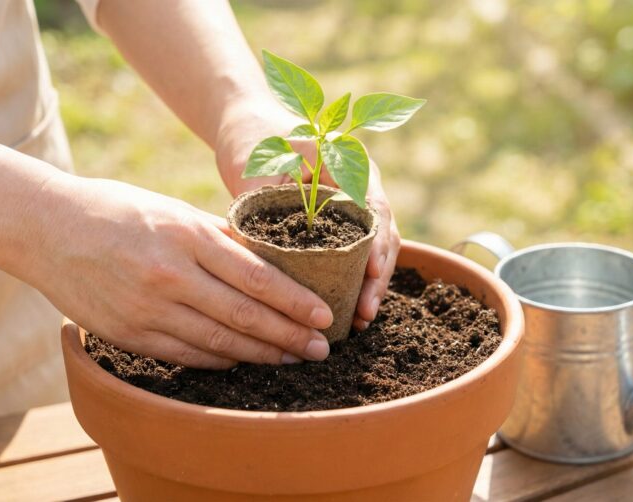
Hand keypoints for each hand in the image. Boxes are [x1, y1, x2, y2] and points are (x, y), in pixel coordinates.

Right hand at [22, 174, 333, 368]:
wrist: (46, 228)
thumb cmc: (119, 211)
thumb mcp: (174, 210)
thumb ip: (220, 238)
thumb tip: (269, 261)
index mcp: (187, 236)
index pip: (256, 277)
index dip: (295, 302)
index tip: (324, 316)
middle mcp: (170, 275)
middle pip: (245, 316)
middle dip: (290, 336)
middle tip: (321, 349)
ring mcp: (147, 309)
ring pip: (219, 342)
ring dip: (261, 355)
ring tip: (291, 359)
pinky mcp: (128, 334)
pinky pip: (186, 355)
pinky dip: (220, 360)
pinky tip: (244, 361)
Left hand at [215, 98, 400, 329]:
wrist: (250, 124)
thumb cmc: (256, 139)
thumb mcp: (262, 165)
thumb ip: (268, 200)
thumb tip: (262, 254)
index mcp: (351, 164)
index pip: (375, 209)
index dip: (377, 246)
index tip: (371, 274)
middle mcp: (361, 184)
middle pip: (383, 234)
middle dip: (378, 277)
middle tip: (365, 313)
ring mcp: (354, 203)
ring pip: (375, 247)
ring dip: (371, 283)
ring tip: (361, 320)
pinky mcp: (340, 221)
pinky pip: (357, 251)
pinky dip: (356, 279)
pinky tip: (350, 309)